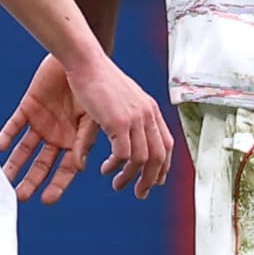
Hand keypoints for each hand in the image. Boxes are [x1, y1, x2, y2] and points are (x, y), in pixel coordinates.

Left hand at [0, 57, 89, 202]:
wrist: (83, 56)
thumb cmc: (97, 87)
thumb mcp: (95, 118)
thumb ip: (85, 142)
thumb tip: (78, 167)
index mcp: (77, 140)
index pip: (66, 169)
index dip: (58, 184)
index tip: (47, 201)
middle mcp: (58, 135)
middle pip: (43, 163)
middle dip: (33, 180)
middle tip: (20, 196)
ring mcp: (43, 122)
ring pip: (26, 149)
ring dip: (15, 163)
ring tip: (4, 179)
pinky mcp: (29, 107)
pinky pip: (14, 124)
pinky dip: (6, 134)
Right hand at [69, 56, 173, 197]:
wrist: (87, 61)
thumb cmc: (98, 77)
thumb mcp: (121, 98)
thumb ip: (129, 116)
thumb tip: (126, 134)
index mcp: (151, 109)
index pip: (166, 144)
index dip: (162, 166)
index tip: (154, 180)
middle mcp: (148, 115)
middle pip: (159, 156)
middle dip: (150, 179)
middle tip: (140, 193)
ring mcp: (135, 118)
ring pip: (142, 159)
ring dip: (131, 177)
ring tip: (118, 184)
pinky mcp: (119, 122)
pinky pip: (123, 154)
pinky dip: (116, 166)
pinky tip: (106, 169)